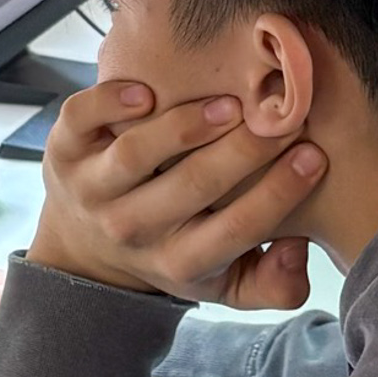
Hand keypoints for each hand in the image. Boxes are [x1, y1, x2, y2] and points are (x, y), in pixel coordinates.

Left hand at [27, 79, 323, 314]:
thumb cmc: (174, 251)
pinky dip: (110, 102)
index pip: (237, 229)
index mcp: (180, 261)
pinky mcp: (63, 150)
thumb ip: (275, 283)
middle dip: (245, 151)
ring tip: (229, 106)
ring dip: (185, 127)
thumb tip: (298, 250)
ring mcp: (93, 188)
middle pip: (192, 188)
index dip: (280, 192)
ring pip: (137, 155)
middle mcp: (133, 228)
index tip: (314, 156)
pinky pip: (81, 120)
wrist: (87, 248)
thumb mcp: (226, 284)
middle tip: (282, 119)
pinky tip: (147, 92)